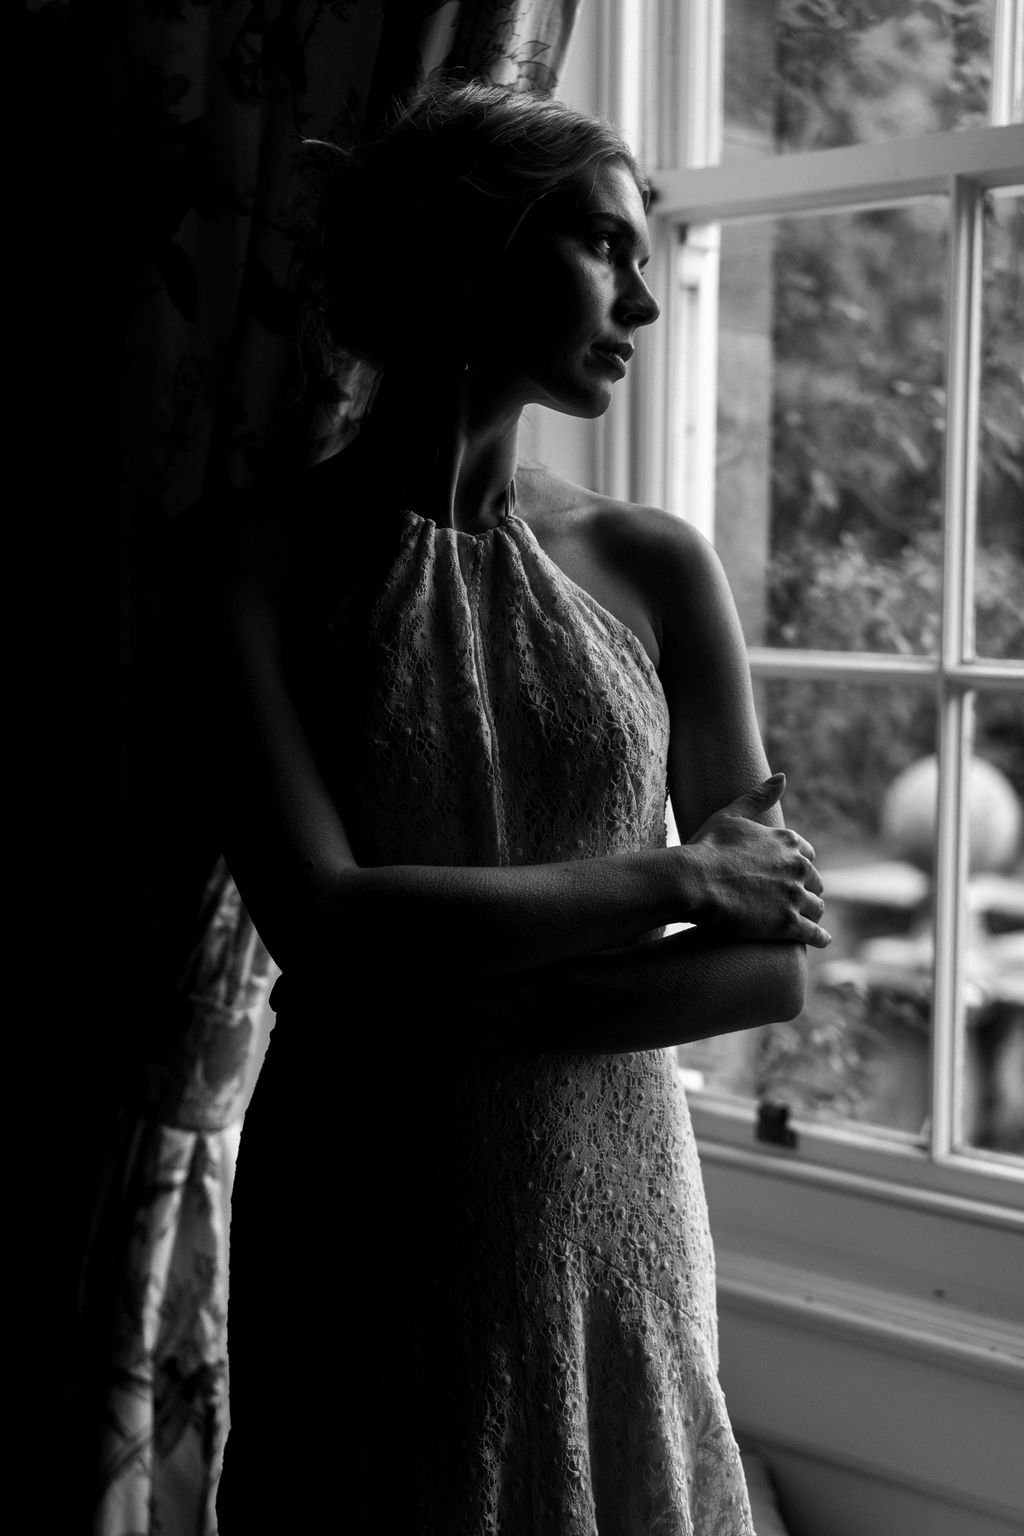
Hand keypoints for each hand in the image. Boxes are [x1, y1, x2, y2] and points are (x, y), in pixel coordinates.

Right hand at [685, 773, 830, 947]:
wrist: (694, 881)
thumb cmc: (706, 847)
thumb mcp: (730, 815)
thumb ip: (758, 796)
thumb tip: (781, 776)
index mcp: (788, 841)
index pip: (807, 855)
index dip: (798, 865)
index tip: (789, 874)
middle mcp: (798, 866)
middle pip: (815, 881)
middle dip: (806, 890)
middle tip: (795, 900)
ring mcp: (794, 896)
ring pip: (817, 907)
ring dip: (812, 913)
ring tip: (806, 921)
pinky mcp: (788, 924)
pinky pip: (815, 933)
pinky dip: (820, 937)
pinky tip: (820, 940)